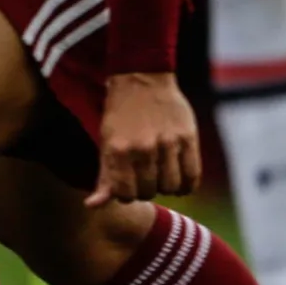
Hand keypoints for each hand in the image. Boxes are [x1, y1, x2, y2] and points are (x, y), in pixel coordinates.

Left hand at [86, 72, 202, 208]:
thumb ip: (104, 177)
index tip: (128, 184)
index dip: (126, 194)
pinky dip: (186, 184)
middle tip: (144, 176)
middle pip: (149, 192)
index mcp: (118, 149)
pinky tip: (178, 177)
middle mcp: (143, 148)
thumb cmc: (120, 114)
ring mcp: (167, 143)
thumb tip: (92, 206)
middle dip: (145, 189)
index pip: (125, 195)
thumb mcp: (106, 142)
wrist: (141, 78)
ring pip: (172, 187)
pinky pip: (192, 176)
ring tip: (161, 174)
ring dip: (166, 186)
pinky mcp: (188, 138)